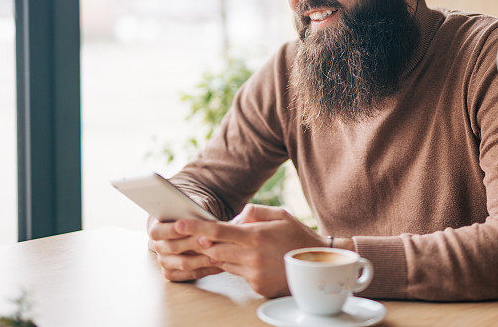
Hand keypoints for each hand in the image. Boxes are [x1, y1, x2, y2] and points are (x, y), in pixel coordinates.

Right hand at [146, 216, 223, 281]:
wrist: (188, 230)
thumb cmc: (189, 217)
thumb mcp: (188, 210)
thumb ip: (189, 214)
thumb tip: (198, 215)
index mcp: (156, 230)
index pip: (158, 232)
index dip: (173, 230)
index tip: (189, 227)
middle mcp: (158, 247)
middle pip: (173, 248)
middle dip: (193, 244)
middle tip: (209, 240)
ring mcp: (165, 262)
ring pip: (184, 264)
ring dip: (203, 259)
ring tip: (219, 254)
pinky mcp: (175, 274)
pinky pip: (192, 274)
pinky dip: (207, 269)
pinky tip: (219, 263)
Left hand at [176, 204, 328, 296]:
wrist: (319, 264)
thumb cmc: (299, 237)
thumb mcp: (280, 215)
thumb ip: (254, 211)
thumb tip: (234, 217)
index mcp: (256, 235)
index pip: (217, 230)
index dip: (195, 227)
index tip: (178, 223)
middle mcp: (251, 256)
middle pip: (215, 249)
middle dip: (206, 242)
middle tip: (199, 235)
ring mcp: (253, 274)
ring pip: (224, 262)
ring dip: (224, 253)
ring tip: (240, 246)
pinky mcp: (256, 286)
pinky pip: (238, 273)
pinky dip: (239, 265)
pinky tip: (255, 259)